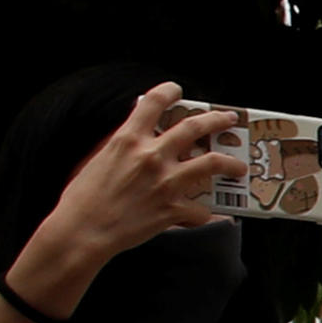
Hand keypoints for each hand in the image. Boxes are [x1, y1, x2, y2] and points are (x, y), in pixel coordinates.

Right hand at [12, 84, 249, 309]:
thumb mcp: (97, 159)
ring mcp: (165, 182)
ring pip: (213, 163)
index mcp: (127, 139)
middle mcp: (151, 155)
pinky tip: (202, 213)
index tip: (178, 90)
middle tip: (229, 118)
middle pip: (195, 127)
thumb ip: (121, 145)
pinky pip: (201, 209)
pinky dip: (203, 212)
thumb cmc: (82, 199)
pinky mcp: (172, 209)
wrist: (82, 232)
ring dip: (231, 163)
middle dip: (217, 120)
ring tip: (239, 166)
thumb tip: (137, 136)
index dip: (169, 91)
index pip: (153, 102)